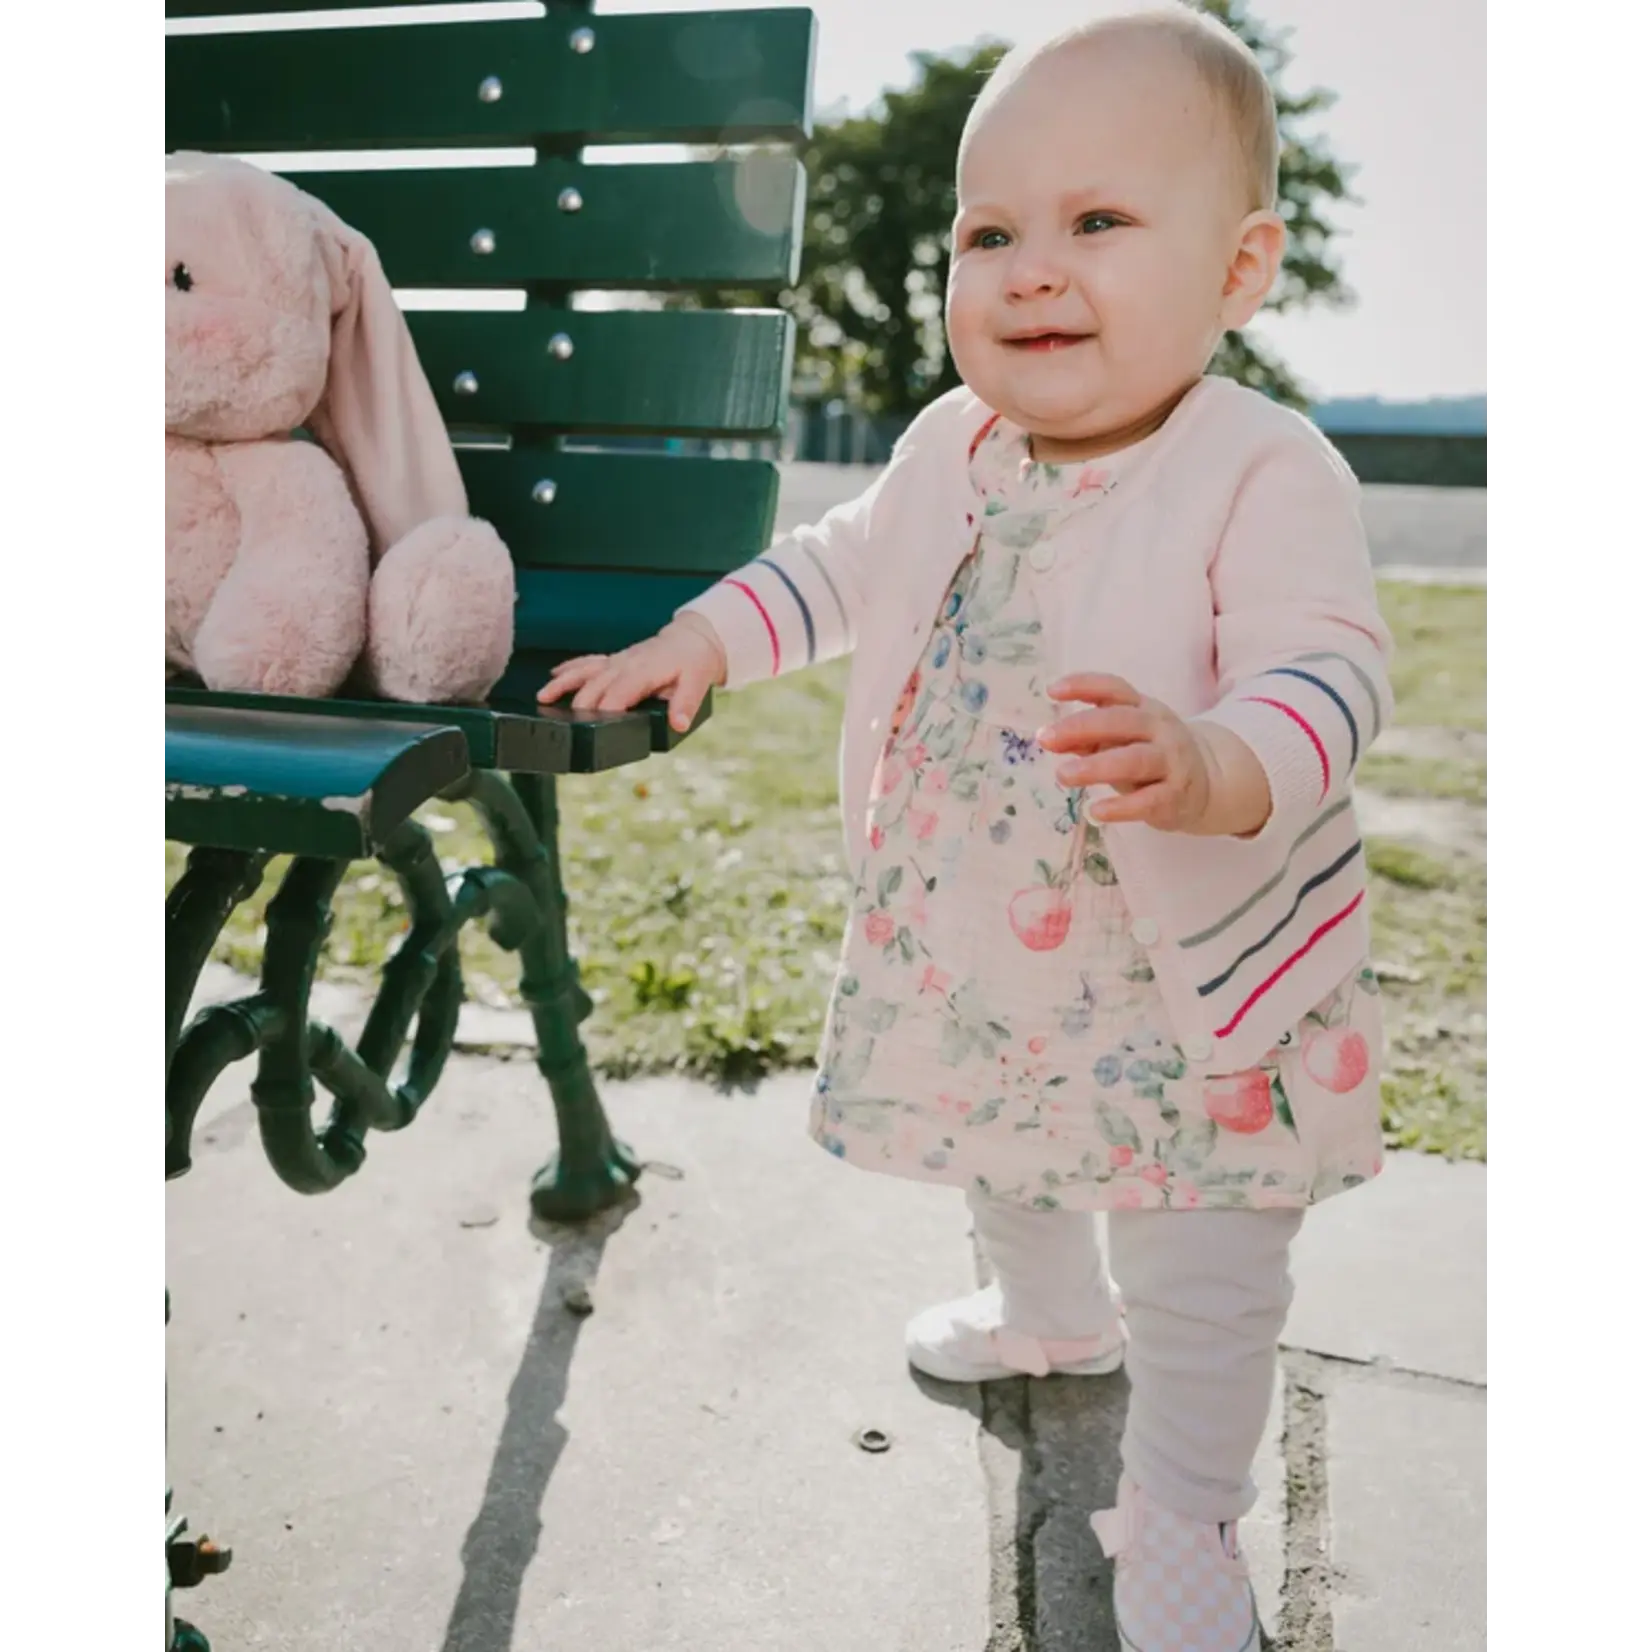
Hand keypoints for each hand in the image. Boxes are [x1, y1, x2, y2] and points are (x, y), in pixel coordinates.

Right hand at [537, 615, 727, 731]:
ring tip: (543, 698)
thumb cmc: (694, 663)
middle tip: (566, 727)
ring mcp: (617, 661)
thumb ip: (685, 704)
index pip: (619, 692)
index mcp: (644, 671)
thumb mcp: (698, 683)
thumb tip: (677, 724)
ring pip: (585, 671)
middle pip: (595, 686)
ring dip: (563, 684)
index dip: (605, 709)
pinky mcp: (614, 660)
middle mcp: (625, 665)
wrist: (692, 639)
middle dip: (579, 705)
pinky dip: (570, 669)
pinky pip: (588, 662)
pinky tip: (553, 677)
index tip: (594, 726)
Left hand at [1036, 674, 1269, 836]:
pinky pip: (1148, 801)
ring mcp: (1171, 762)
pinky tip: (1095, 812)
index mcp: (1144, 708)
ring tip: (1062, 775)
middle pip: (1122, 721)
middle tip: (1046, 739)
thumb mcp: (1122, 739)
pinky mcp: (1175, 796)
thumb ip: (1086, 737)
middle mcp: (1160, 729)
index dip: (1085, 685)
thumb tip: (1049, 738)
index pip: (1114, 689)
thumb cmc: (1152, 754)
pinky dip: (1121, 807)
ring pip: (1135, 760)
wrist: (1209, 781)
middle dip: (1081, 727)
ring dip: (1096, 767)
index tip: (1052, 690)